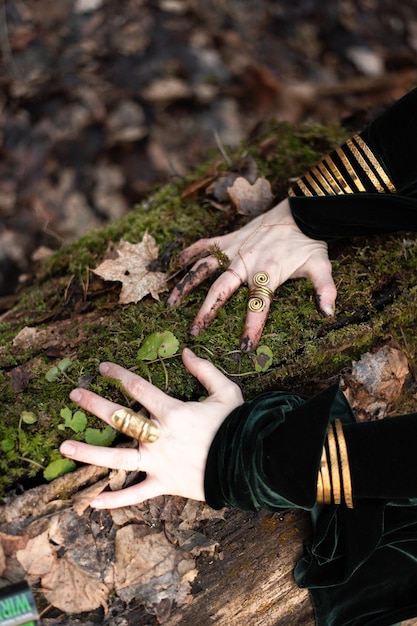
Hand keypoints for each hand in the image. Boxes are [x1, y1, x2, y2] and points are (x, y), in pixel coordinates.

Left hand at [60, 348, 242, 508]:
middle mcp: (159, 436)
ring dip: (89, 452)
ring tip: (64, 447)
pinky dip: (115, 500)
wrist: (250, 463)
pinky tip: (92, 501)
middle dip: (94, 405)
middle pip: (120, 418)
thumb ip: (204, 370)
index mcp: (173, 412)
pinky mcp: (164, 483)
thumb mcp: (227, 391)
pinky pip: (136, 494)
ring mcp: (159, 463)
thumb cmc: (238, 425)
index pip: (138, 387)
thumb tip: (185, 351)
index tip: (103, 367)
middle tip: (74, 395)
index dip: (118, 374)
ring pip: (117, 459)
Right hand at [167, 198, 336, 351]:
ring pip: (203, 268)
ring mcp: (233, 250)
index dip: (251, 327)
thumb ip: (325, 289)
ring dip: (186, 285)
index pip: (258, 306)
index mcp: (268, 274)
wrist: (299, 210)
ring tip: (171, 304)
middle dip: (206, 312)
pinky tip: (174, 266)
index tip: (244, 348)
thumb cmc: (308, 240)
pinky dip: (188, 254)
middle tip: (194, 332)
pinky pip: (203, 246)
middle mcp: (246, 263)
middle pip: (220, 290)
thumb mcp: (320, 265)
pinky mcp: (228, 239)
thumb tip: (328, 313)